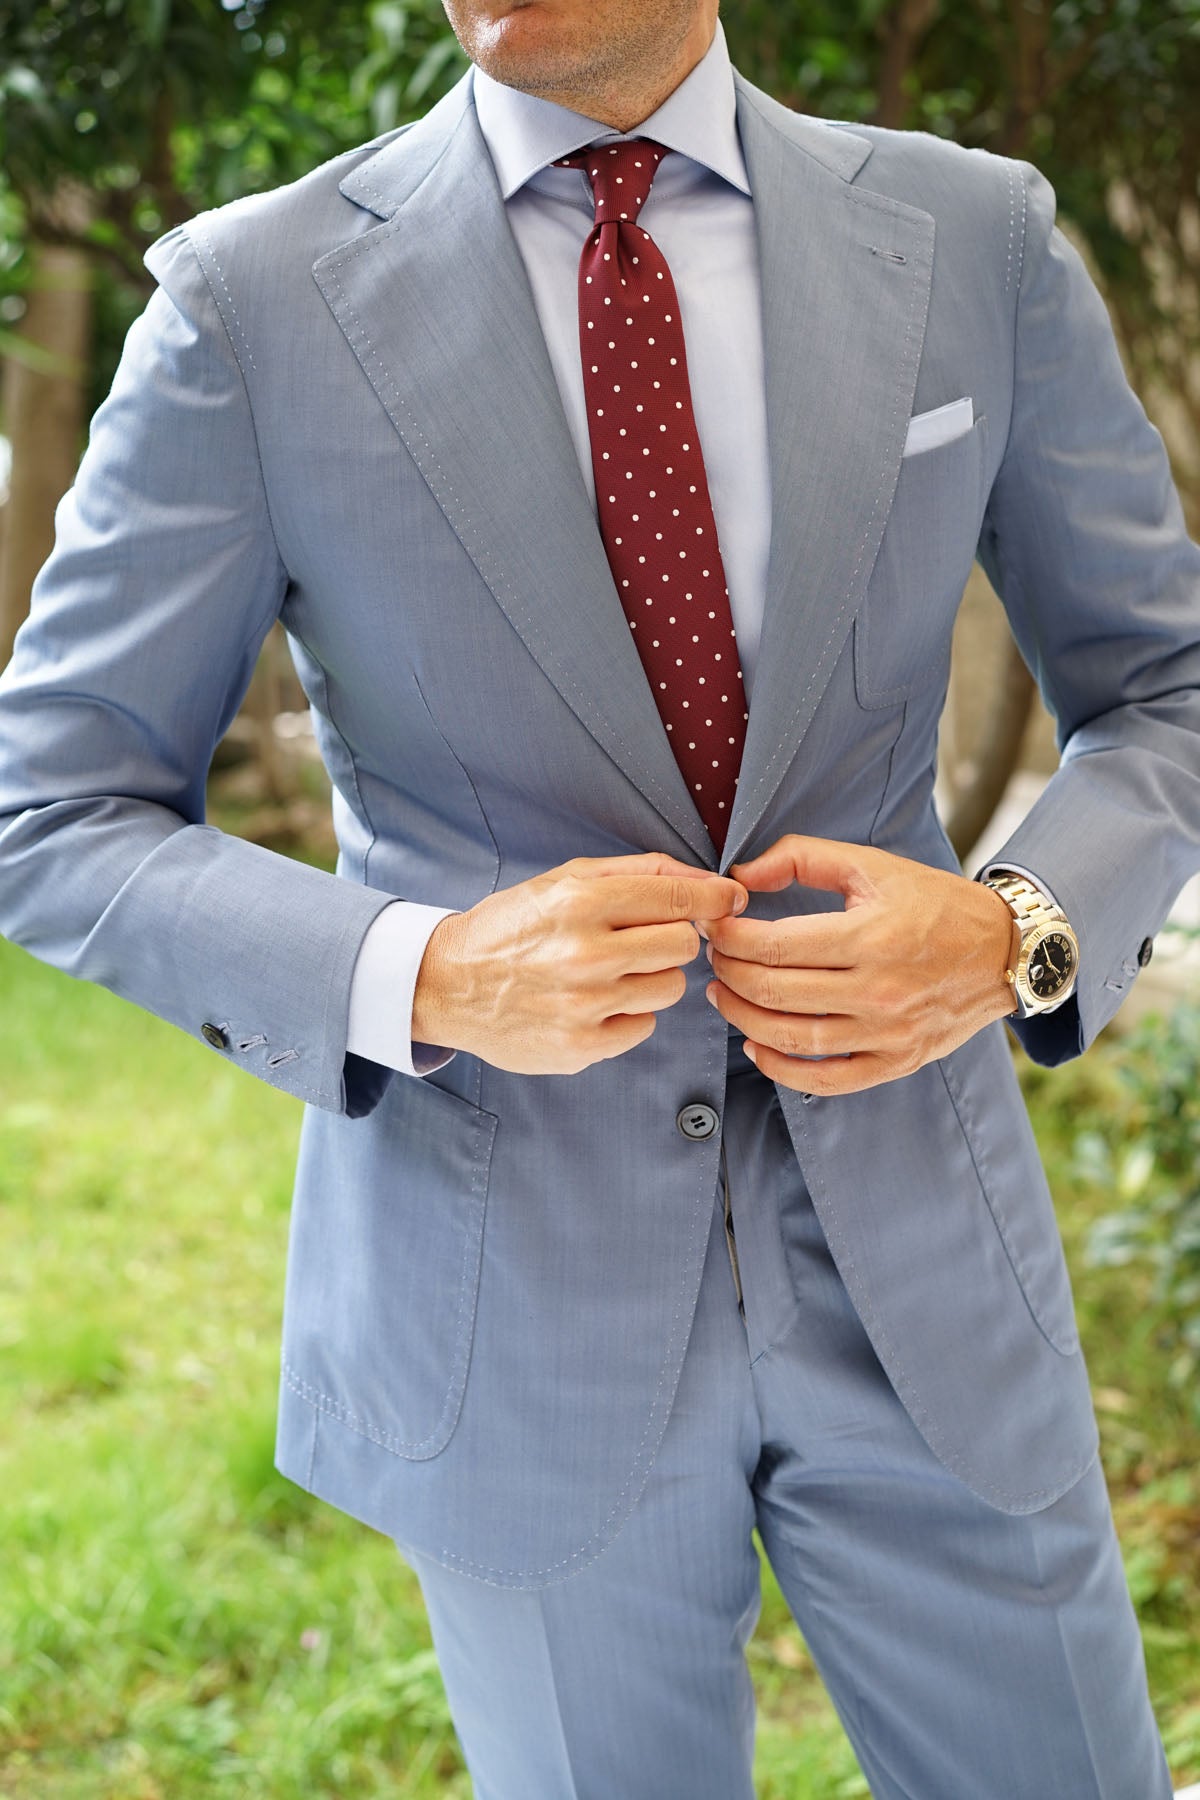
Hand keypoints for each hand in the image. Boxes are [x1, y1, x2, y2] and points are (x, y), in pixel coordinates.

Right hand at [413, 853, 747, 1074]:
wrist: (448, 984)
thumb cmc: (512, 928)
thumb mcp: (564, 880)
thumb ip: (638, 872)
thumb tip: (707, 879)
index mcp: (580, 902)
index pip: (678, 896)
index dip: (714, 897)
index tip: (729, 900)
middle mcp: (584, 954)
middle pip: (684, 944)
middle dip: (674, 938)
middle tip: (643, 939)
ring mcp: (584, 1005)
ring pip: (670, 987)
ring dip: (652, 977)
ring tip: (614, 971)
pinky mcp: (581, 1047)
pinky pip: (644, 1026)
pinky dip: (629, 1014)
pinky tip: (595, 1002)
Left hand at [700, 834, 1018, 1095]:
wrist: (1004, 951)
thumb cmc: (933, 904)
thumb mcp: (872, 865)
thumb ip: (800, 858)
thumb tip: (740, 875)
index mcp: (869, 936)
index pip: (771, 945)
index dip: (728, 937)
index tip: (715, 926)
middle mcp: (877, 990)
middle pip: (772, 991)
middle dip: (727, 972)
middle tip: (715, 957)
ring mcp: (886, 1033)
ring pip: (790, 1037)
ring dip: (742, 1017)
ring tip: (723, 995)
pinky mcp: (895, 1062)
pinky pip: (825, 1080)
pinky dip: (781, 1070)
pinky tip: (756, 1045)